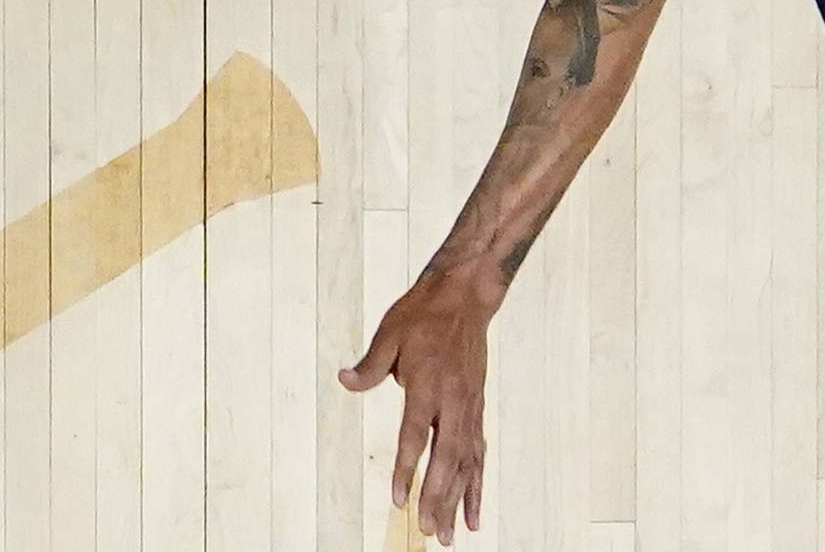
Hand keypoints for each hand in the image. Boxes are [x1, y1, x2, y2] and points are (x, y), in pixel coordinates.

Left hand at [341, 264, 500, 544]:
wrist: (465, 296)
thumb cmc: (423, 313)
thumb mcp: (390, 332)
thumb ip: (370, 365)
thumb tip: (345, 381)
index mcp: (427, 384)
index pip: (416, 436)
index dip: (408, 470)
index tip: (399, 500)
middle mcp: (452, 401)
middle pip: (446, 459)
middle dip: (437, 498)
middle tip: (428, 531)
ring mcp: (468, 408)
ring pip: (466, 463)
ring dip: (458, 501)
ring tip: (450, 535)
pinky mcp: (477, 410)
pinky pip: (479, 454)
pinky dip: (477, 485)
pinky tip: (473, 512)